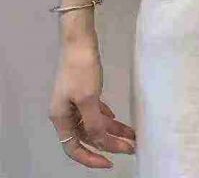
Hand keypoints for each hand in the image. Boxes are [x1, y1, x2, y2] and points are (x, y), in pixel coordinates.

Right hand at [48, 40, 135, 168]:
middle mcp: (65, 113)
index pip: (74, 149)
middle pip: (87, 137)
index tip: (111, 162)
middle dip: (109, 144)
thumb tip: (101, 142)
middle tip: (131, 147)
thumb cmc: (81, 69)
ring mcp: (73, 101)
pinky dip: (106, 118)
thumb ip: (94, 124)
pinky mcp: (82, 90)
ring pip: (93, 124)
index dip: (91, 158)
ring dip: (112, 131)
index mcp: (61, 118)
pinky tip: (117, 120)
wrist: (79, 40)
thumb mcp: (88, 99)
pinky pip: (94, 111)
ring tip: (132, 135)